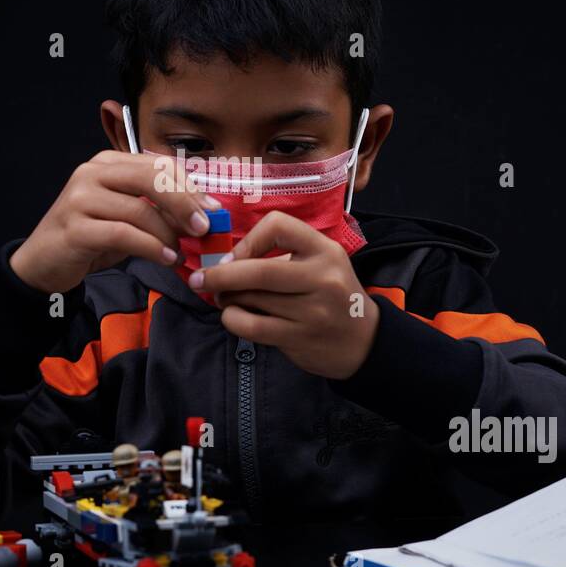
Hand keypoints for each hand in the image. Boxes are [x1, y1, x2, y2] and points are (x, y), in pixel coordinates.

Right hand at [10, 150, 219, 294]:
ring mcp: (80, 199)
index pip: (157, 165)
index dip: (189, 187)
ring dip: (168, 234)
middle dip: (184, 203)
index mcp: (107, 163)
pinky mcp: (74, 228)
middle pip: (150, 178)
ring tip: (180, 252)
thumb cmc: (90, 238)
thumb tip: (201, 215)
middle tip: (203, 228)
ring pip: (139, 209)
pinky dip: (150, 247)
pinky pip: (123, 234)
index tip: (211, 210)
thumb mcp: (126, 217)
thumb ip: (156, 210)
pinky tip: (166, 259)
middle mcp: (91, 174)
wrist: (43, 263)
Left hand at [189, 211, 379, 379]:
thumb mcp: (321, 263)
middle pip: (259, 270)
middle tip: (202, 279)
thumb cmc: (331, 295)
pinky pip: (253, 327)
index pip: (278, 226)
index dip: (247, 240)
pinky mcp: (301, 337)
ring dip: (226, 298)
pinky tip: (233, 316)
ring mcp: (313, 310)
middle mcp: (323, 277)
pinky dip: (233, 320)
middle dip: (220, 275)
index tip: (233, 255)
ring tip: (223, 298)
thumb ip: (283, 255)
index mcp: (325, 250)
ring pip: (253, 299)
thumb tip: (225, 258)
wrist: (363, 340)